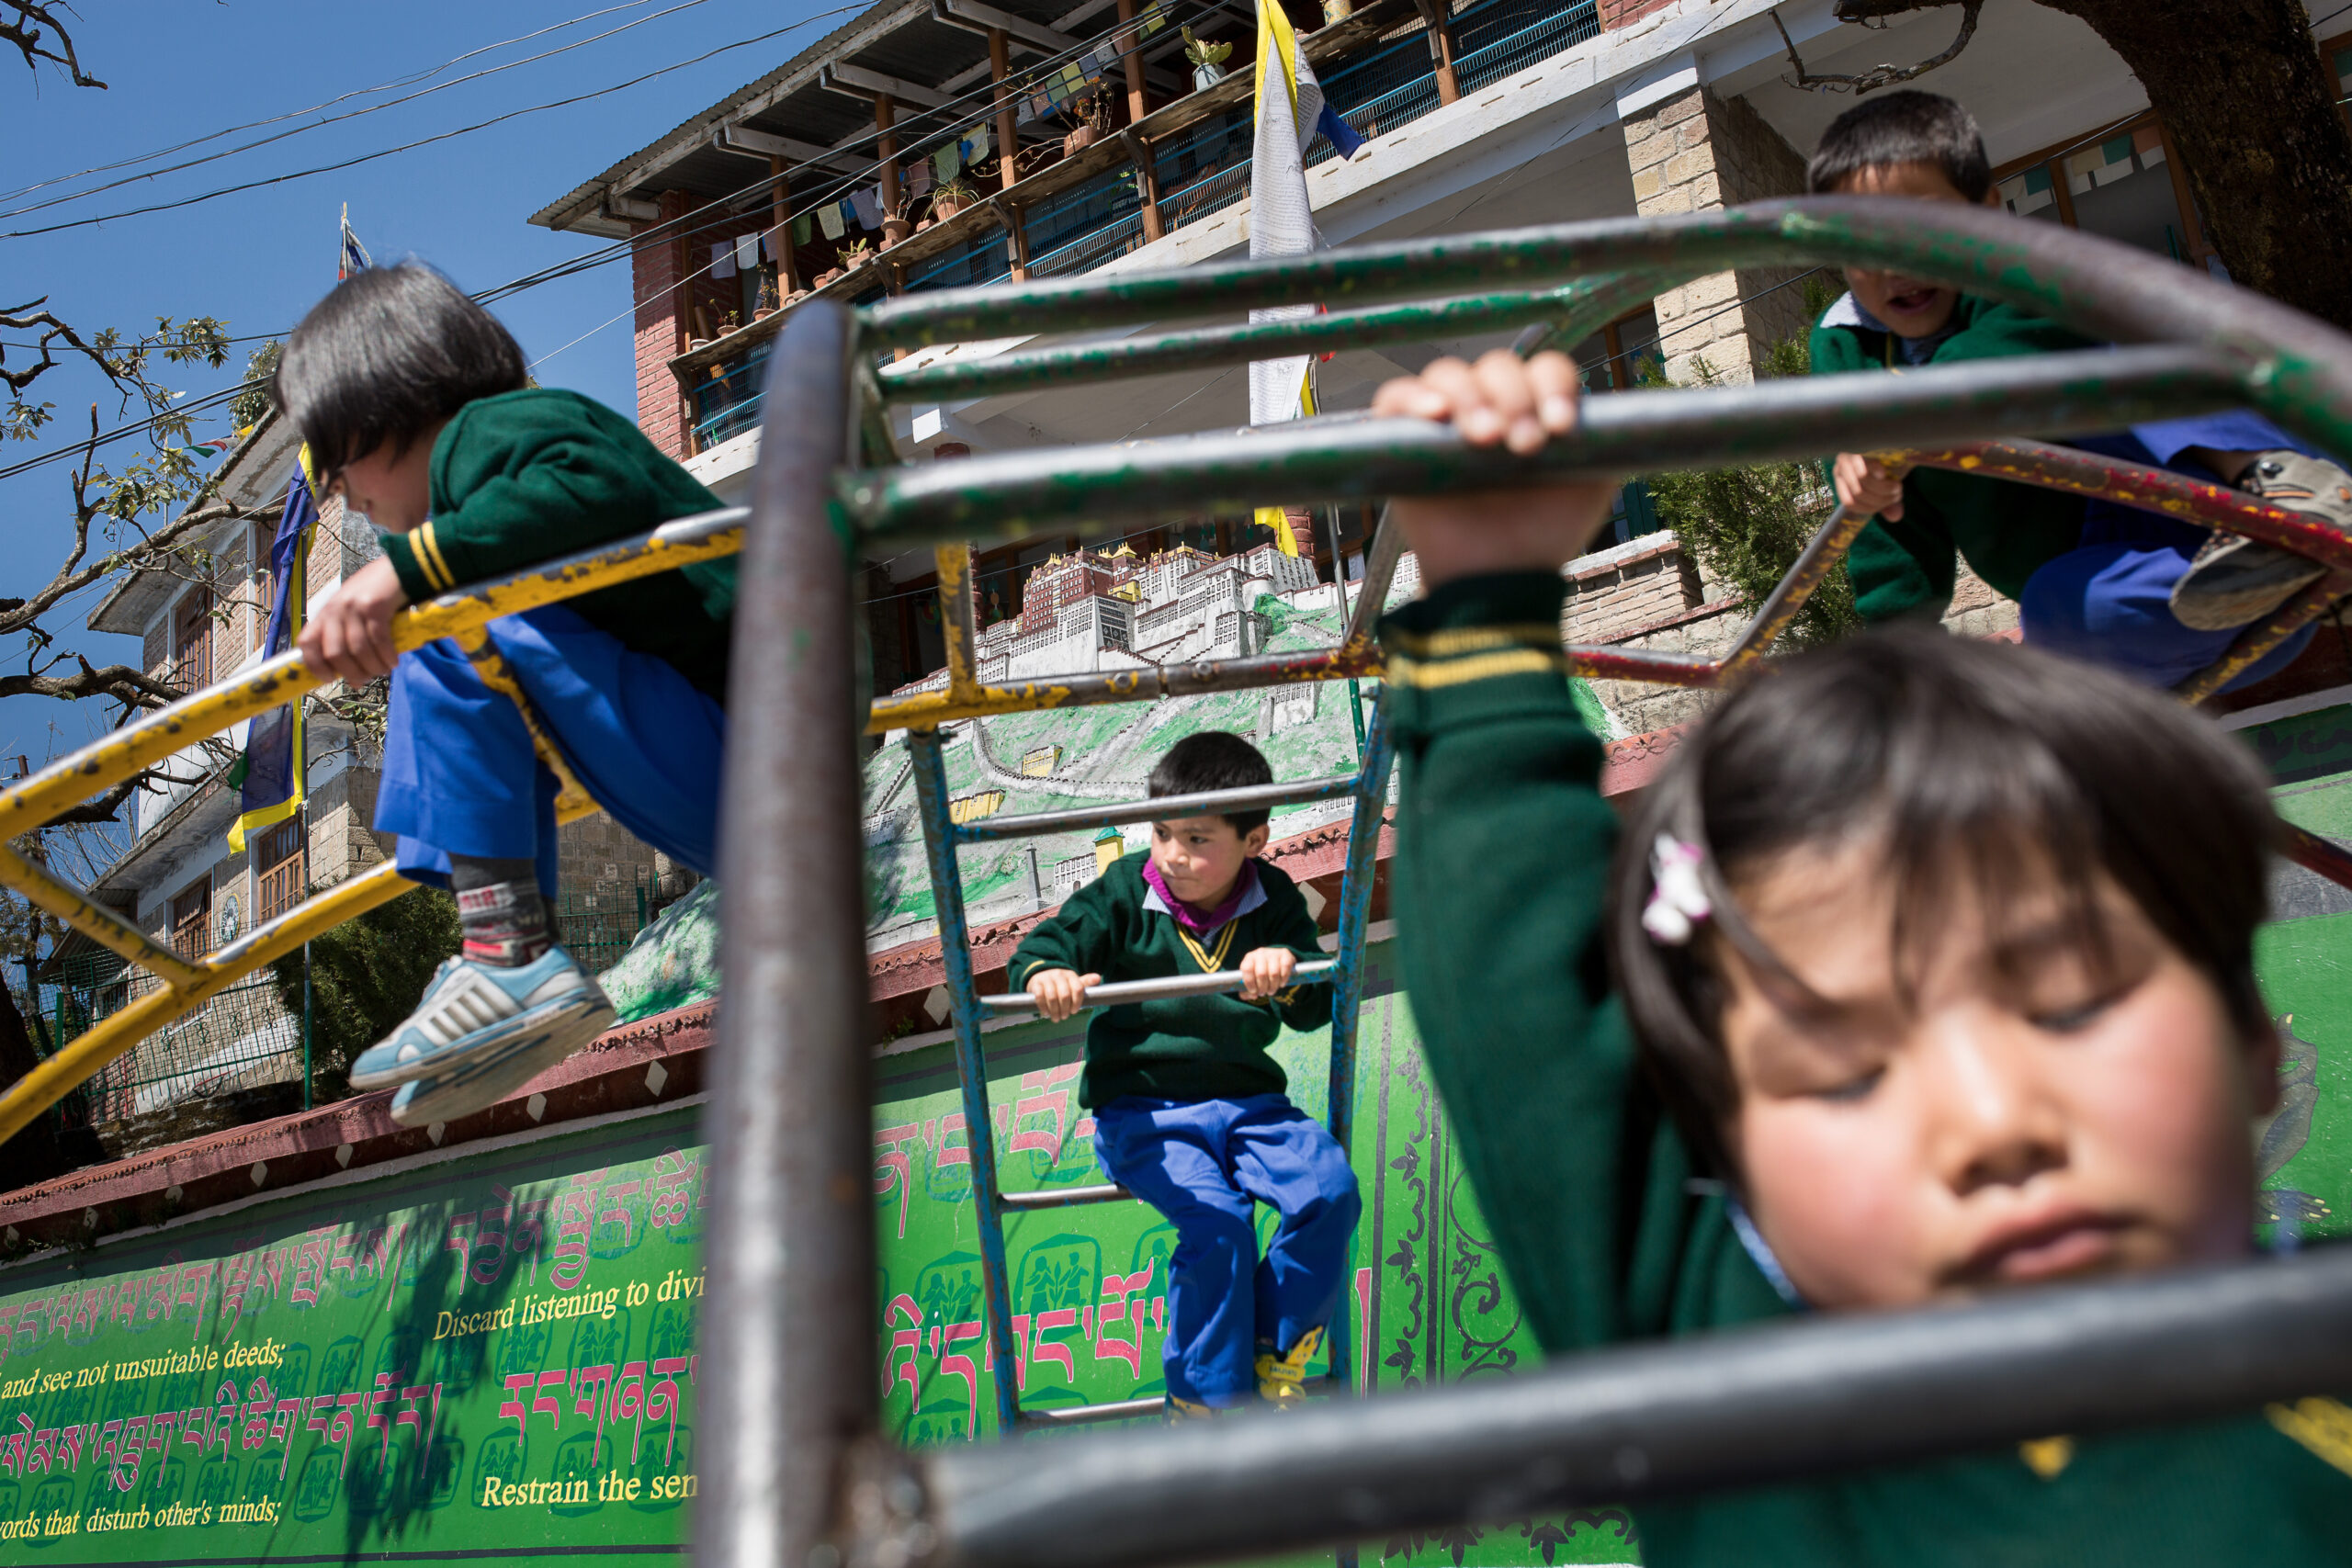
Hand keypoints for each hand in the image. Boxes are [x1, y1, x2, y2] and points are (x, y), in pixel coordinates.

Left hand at [298, 555, 405, 683]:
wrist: (398, 567)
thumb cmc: (377, 594)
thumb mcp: (353, 612)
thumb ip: (348, 638)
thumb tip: (354, 678)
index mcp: (325, 613)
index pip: (306, 643)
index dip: (314, 665)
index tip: (329, 678)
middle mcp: (335, 609)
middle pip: (334, 653)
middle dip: (352, 673)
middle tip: (365, 679)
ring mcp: (354, 607)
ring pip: (358, 650)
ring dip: (373, 667)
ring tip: (384, 670)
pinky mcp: (375, 606)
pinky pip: (378, 640)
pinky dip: (387, 656)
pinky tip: (393, 661)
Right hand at [1026, 968, 1100, 1022]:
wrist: (1040, 976)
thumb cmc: (1060, 984)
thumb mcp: (1072, 982)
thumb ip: (1084, 983)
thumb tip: (1098, 978)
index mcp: (1071, 975)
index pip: (1078, 988)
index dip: (1077, 1002)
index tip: (1074, 1011)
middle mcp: (1059, 975)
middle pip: (1065, 995)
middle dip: (1065, 1009)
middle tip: (1065, 1017)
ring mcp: (1046, 979)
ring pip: (1052, 997)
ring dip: (1055, 1011)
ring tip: (1056, 1018)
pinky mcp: (1036, 984)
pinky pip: (1040, 997)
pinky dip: (1043, 1007)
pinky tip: (1046, 1013)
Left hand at [1236, 946, 1295, 1001]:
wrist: (1276, 962)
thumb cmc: (1260, 974)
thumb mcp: (1251, 981)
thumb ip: (1246, 992)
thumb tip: (1253, 996)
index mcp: (1249, 958)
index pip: (1247, 969)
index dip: (1250, 982)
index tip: (1254, 991)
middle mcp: (1260, 953)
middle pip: (1261, 973)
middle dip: (1262, 988)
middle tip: (1263, 993)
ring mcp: (1273, 952)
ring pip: (1274, 973)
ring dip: (1273, 986)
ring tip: (1271, 991)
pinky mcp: (1285, 954)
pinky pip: (1285, 968)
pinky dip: (1283, 980)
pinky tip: (1281, 984)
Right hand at [1371, 350, 1619, 589]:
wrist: (1498, 581)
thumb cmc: (1544, 535)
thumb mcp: (1593, 485)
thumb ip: (1608, 442)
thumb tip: (1610, 408)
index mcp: (1534, 409)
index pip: (1543, 368)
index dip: (1553, 385)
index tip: (1559, 427)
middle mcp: (1490, 406)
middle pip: (1496, 365)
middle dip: (1513, 398)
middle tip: (1521, 446)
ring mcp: (1444, 421)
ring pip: (1448, 374)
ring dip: (1470, 398)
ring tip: (1482, 439)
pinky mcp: (1401, 439)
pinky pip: (1394, 397)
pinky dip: (1413, 397)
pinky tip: (1435, 416)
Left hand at [1833, 451, 1907, 521]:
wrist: (1887, 438)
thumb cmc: (1885, 465)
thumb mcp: (1885, 486)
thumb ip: (1888, 502)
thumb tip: (1895, 518)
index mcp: (1842, 482)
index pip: (1850, 503)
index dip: (1870, 508)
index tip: (1887, 504)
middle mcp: (1840, 469)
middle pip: (1858, 493)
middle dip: (1882, 499)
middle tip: (1898, 494)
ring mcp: (1846, 455)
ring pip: (1862, 481)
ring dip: (1884, 489)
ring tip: (1898, 486)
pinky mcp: (1856, 446)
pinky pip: (1864, 465)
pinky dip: (1878, 473)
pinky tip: (1885, 472)